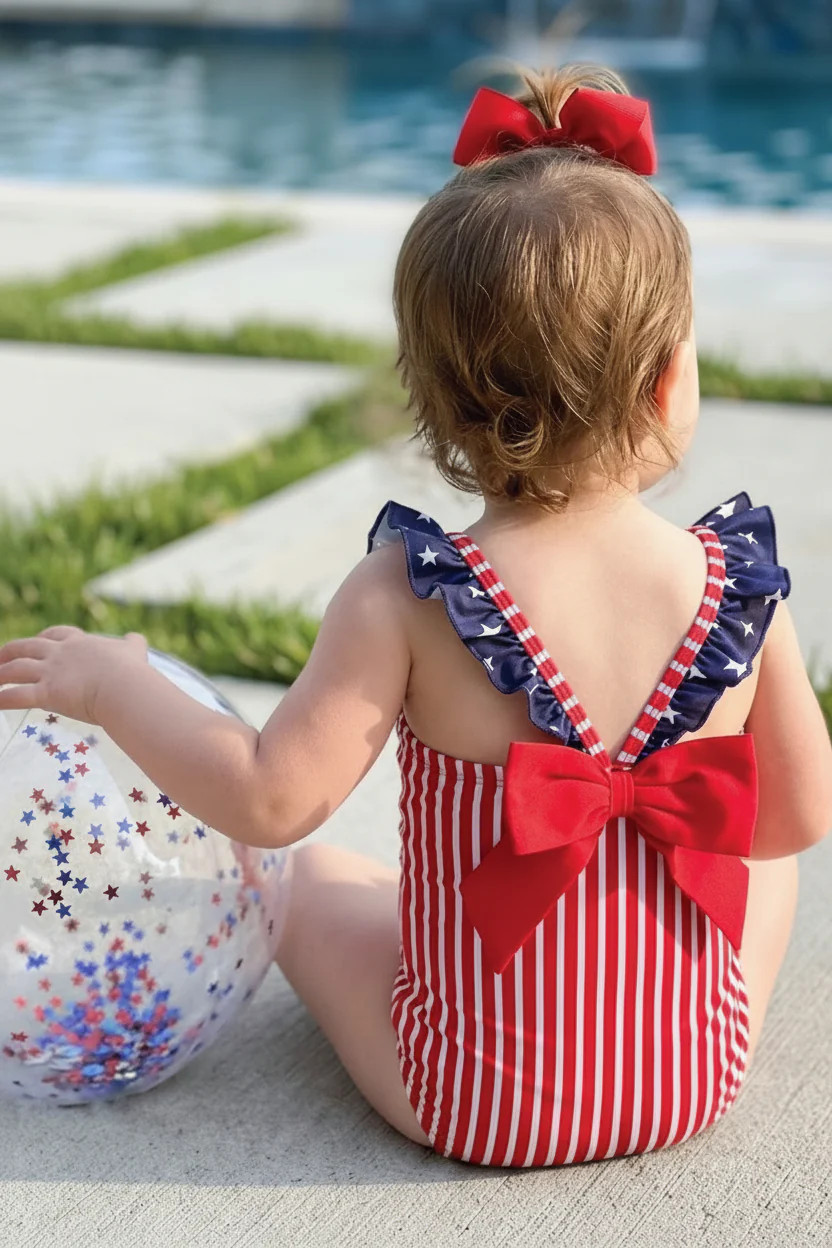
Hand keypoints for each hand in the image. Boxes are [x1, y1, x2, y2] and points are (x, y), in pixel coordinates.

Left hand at [0, 626, 148, 723]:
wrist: (124, 686)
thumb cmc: (131, 670)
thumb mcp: (133, 649)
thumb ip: (132, 643)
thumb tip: (136, 639)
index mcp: (79, 643)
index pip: (56, 634)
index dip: (44, 638)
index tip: (38, 640)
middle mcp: (60, 654)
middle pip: (26, 647)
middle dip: (9, 651)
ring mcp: (51, 672)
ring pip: (16, 669)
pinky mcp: (47, 693)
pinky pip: (17, 696)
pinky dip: (2, 699)